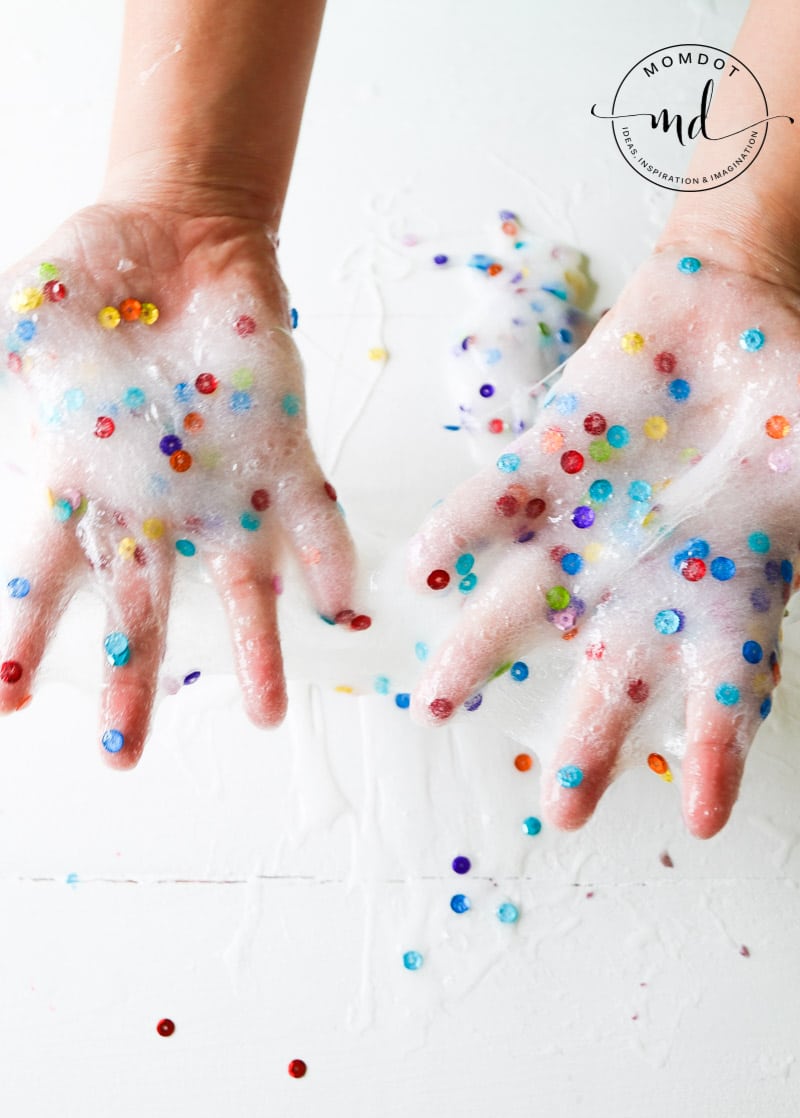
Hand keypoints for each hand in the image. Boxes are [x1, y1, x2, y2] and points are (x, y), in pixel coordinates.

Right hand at [0, 203, 358, 766]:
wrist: (178, 238)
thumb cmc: (92, 276)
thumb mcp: (22, 309)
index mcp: (83, 479)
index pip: (46, 573)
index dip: (24, 636)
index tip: (10, 701)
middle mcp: (156, 503)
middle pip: (140, 607)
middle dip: (131, 679)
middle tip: (123, 756)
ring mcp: (225, 485)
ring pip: (240, 584)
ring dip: (254, 650)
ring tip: (267, 716)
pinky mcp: (283, 453)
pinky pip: (312, 517)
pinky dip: (327, 556)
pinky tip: (337, 602)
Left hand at [409, 246, 799, 837]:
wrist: (734, 317)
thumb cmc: (794, 399)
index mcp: (724, 593)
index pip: (723, 691)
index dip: (716, 752)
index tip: (702, 815)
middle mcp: (644, 579)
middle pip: (612, 678)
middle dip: (588, 742)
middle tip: (562, 811)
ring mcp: (586, 530)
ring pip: (526, 607)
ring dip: (481, 652)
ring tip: (440, 701)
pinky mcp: (542, 468)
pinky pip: (493, 509)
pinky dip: (460, 535)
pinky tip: (423, 571)